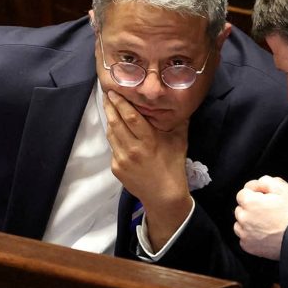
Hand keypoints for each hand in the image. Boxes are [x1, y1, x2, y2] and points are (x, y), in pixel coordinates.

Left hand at [104, 90, 191, 249]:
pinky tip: (116, 131)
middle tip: (107, 94)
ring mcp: (122, 159)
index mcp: (148, 141)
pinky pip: (113, 148)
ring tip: (108, 108)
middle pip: (115, 122)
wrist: (163, 196)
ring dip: (109, 120)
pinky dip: (114, 138)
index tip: (114, 91)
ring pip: (111, 134)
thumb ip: (179, 122)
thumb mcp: (180, 142)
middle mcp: (132, 149)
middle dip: (110, 107)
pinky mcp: (116, 168)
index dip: (120, 103)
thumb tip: (180, 104)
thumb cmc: (173, 167)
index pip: (130, 117)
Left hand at [234, 175, 287, 259]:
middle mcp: (243, 218)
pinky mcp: (248, 246)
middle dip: (251, 208)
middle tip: (268, 211)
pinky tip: (265, 234)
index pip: (242, 193)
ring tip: (266, 224)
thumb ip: (265, 181)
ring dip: (249, 222)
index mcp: (249, 202)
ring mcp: (245, 234)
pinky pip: (244, 238)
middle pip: (241, 209)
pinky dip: (251, 236)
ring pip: (240, 224)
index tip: (265, 199)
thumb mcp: (283, 189)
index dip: (255, 194)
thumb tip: (255, 185)